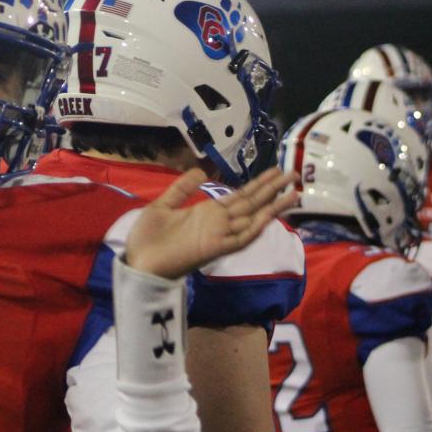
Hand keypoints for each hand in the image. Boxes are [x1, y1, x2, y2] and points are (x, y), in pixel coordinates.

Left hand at [125, 167, 297, 278]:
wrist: (137, 261)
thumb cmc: (148, 238)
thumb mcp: (163, 205)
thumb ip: (182, 189)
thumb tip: (202, 171)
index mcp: (207, 213)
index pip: (239, 196)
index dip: (257, 184)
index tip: (275, 171)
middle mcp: (218, 223)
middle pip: (251, 203)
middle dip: (272, 189)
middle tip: (294, 173)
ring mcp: (218, 235)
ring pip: (252, 218)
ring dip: (273, 206)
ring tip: (294, 191)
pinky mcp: (214, 247)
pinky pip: (240, 238)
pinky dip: (255, 227)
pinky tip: (270, 215)